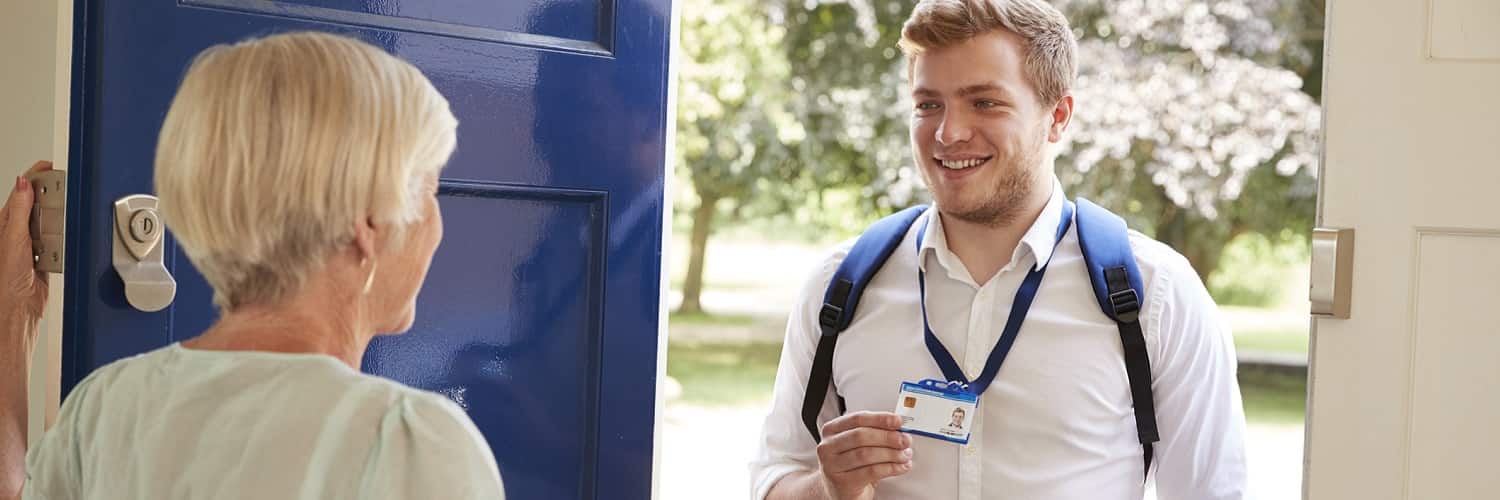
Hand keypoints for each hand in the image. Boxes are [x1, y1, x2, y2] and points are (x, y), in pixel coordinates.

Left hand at [1, 161, 50, 333]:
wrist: (19, 307)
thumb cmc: (6, 279)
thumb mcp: (13, 238)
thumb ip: (21, 210)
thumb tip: (24, 183)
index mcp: (4, 223)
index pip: (20, 193)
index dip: (34, 177)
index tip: (48, 166)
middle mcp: (17, 232)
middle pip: (39, 206)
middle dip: (51, 198)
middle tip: (64, 187)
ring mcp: (32, 244)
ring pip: (52, 224)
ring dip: (59, 223)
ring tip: (65, 218)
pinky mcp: (46, 257)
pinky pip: (60, 242)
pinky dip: (64, 241)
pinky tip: (64, 242)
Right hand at [815, 411, 913, 499]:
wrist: (841, 492)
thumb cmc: (852, 466)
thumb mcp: (858, 445)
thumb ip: (874, 433)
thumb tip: (898, 428)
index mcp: (831, 430)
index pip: (857, 419)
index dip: (880, 418)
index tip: (898, 421)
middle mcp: (828, 446)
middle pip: (861, 436)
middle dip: (888, 437)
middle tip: (905, 440)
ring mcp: (832, 465)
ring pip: (866, 454)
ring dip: (891, 454)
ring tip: (905, 455)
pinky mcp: (843, 483)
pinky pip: (871, 472)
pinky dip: (891, 468)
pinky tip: (900, 467)